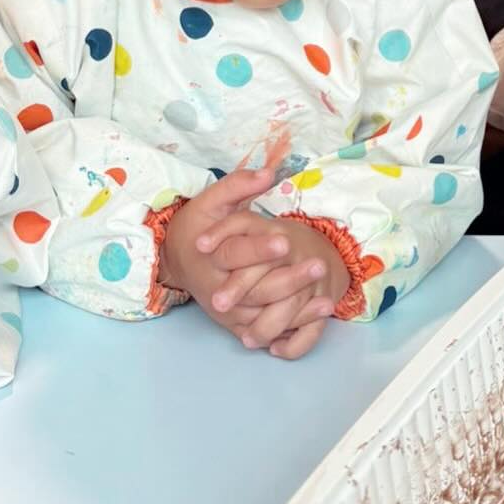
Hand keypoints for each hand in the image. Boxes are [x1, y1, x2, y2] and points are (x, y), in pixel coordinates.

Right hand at [160, 169, 336, 356]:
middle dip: (290, 279)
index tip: (286, 241)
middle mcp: (216, 288)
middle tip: (320, 265)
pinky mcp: (236, 324)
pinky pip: (266, 331)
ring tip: (328, 302)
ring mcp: (227, 311)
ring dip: (297, 311)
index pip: (235, 254)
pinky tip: (318, 314)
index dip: (260, 249)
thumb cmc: (197, 225)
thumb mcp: (209, 200)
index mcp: (209, 257)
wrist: (175, 259)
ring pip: (263, 317)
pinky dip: (293, 326)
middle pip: (255, 290)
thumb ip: (237, 185)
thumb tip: (268, 172)